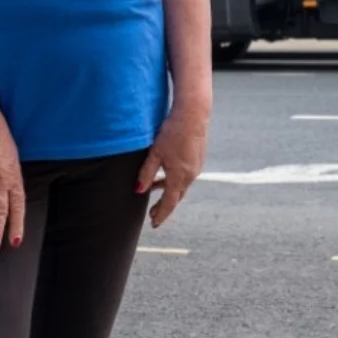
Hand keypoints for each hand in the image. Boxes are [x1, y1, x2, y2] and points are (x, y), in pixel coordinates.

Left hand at [136, 110, 208, 228]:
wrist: (194, 113)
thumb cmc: (173, 132)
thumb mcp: (155, 153)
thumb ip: (146, 173)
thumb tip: (138, 191)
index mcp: (180, 176)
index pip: (170, 202)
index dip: (161, 214)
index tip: (154, 224)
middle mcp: (191, 174)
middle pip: (177, 196)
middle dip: (164, 205)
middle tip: (152, 214)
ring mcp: (197, 166)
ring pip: (181, 185)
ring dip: (168, 190)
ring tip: (152, 190)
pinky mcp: (198, 157)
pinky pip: (186, 175)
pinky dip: (174, 179)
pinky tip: (165, 173)